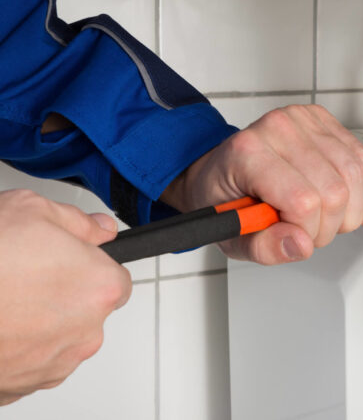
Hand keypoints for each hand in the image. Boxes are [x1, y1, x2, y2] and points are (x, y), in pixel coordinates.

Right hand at [0, 190, 130, 405]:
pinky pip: (30, 362)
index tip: (66, 262)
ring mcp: (54, 365)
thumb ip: (79, 222)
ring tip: (4, 300)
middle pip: (87, 311)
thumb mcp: (31, 210)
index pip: (116, 280)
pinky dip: (15, 347)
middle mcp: (86, 332)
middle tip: (25, 275)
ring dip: (40, 323)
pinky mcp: (22, 387)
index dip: (88, 267)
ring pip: (58, 338)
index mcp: (100, 288)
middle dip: (64, 295)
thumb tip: (102, 229)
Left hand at [162, 105, 362, 264]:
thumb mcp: (233, 237)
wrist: (224, 169)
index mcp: (247, 154)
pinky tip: (358, 206)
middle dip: (331, 225)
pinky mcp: (323, 120)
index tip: (296, 236)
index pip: (303, 201)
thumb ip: (265, 248)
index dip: (309, 230)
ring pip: (354, 175)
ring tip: (328, 218)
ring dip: (350, 210)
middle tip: (311, 231)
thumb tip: (301, 244)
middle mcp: (276, 128)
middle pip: (335, 191)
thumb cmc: (226, 199)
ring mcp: (302, 119)